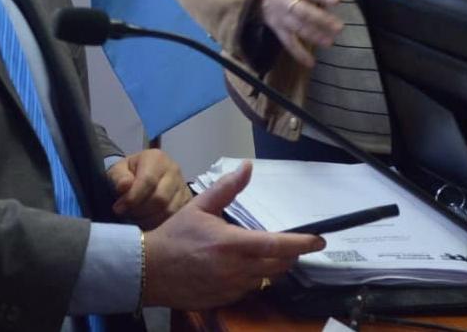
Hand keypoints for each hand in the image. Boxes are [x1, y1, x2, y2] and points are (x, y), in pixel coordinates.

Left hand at [108, 150, 191, 229]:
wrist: (142, 174)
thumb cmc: (129, 173)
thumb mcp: (118, 170)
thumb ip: (118, 177)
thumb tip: (124, 186)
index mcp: (157, 158)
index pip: (148, 180)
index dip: (132, 198)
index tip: (119, 209)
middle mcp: (174, 170)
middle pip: (160, 198)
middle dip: (140, 211)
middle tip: (128, 214)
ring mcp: (182, 186)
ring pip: (169, 210)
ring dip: (149, 220)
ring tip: (137, 218)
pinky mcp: (187, 200)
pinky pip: (175, 217)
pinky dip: (160, 224)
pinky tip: (148, 222)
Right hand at [142, 161, 324, 309]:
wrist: (148, 270)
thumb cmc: (174, 236)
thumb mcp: (199, 206)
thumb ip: (227, 188)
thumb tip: (247, 167)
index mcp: (231, 243)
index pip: (277, 244)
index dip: (301, 243)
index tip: (318, 240)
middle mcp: (234, 269)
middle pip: (278, 265)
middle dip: (290, 255)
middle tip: (294, 244)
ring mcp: (230, 288)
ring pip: (266, 279)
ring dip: (273, 266)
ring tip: (269, 253)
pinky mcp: (224, 300)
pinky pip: (250, 290)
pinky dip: (254, 278)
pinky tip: (245, 267)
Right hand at [260, 0, 350, 66]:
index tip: (337, 0)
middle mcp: (288, 1)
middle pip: (305, 12)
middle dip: (321, 20)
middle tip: (339, 28)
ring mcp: (283, 18)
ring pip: (298, 28)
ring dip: (313, 36)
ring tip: (330, 43)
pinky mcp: (279, 30)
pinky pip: (288, 44)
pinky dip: (298, 54)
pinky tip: (311, 63)